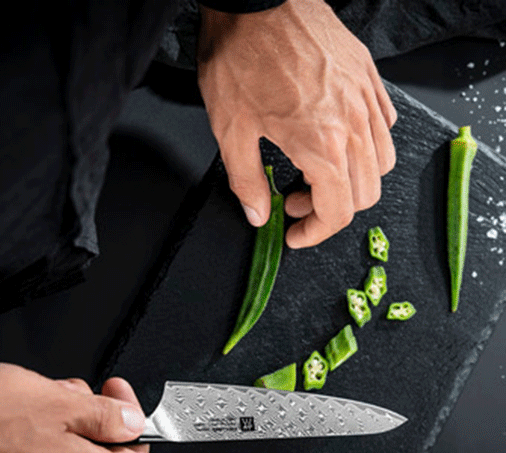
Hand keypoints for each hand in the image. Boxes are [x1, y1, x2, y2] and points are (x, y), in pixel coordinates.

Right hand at [0, 363, 148, 452]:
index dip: (133, 420)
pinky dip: (39, 435)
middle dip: (92, 413)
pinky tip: (21, 414)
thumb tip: (133, 422)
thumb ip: (106, 415)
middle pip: (98, 452)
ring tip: (41, 395)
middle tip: (73, 389)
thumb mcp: (61, 402)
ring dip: (64, 419)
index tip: (118, 395)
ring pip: (66, 452)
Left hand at [197, 0, 396, 247]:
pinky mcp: (367, 77)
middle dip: (327, 210)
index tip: (295, 234)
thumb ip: (247, 182)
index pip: (337, 212)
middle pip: (364, 194)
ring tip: (314, 172)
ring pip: (380, 163)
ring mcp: (366, 98)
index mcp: (322, 145)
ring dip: (350, 181)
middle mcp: (354, 125)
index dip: (315, 233)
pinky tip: (337, 139)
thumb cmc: (239, 57)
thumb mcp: (230, 130)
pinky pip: (384, 124)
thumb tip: (258, 216)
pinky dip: (365, 145)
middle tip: (294, 201)